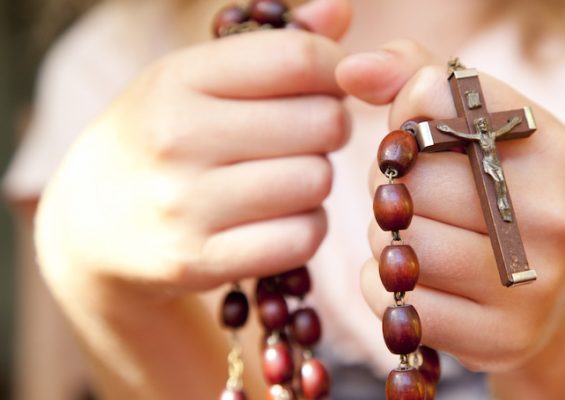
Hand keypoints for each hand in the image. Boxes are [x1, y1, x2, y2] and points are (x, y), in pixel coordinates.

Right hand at [37, 2, 351, 293]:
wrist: (92, 223)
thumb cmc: (161, 136)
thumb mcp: (197, 78)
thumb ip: (274, 43)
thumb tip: (342, 9)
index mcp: (178, 79)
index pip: (299, 59)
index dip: (335, 70)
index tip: (327, 84)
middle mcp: (177, 138)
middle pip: (322, 123)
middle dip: (328, 127)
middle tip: (303, 135)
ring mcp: (186, 206)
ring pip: (317, 182)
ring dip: (316, 179)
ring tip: (285, 176)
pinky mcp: (200, 261)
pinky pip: (302, 238)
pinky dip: (305, 228)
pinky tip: (278, 218)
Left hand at [338, 40, 564, 372]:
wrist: (544, 290)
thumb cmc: (491, 193)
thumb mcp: (474, 126)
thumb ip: (413, 76)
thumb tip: (349, 68)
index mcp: (551, 148)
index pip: (435, 98)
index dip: (405, 115)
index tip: (417, 132)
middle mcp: (553, 216)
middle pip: (411, 180)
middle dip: (392, 183)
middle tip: (413, 193)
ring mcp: (530, 285)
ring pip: (400, 246)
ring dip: (386, 239)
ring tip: (416, 237)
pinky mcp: (498, 338)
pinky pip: (392, 303)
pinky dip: (383, 287)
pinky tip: (415, 278)